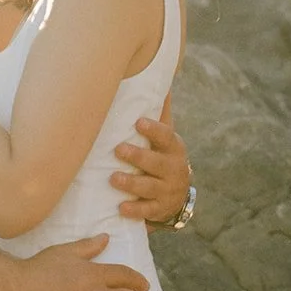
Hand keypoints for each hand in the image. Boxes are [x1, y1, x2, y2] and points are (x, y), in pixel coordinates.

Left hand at [111, 91, 191, 223]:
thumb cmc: (162, 158)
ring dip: (132, 183)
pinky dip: (135, 210)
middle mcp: (174, 169)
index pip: (166, 135)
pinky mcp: (160, 210)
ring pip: (150, 187)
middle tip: (118, 149)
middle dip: (138, 156)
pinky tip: (121, 207)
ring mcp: (168, 191)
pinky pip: (148, 211)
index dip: (154, 129)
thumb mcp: (165, 138)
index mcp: (173, 148)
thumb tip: (159, 79)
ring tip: (113, 179)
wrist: (177, 196)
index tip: (138, 122)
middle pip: (156, 162)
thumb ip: (159, 114)